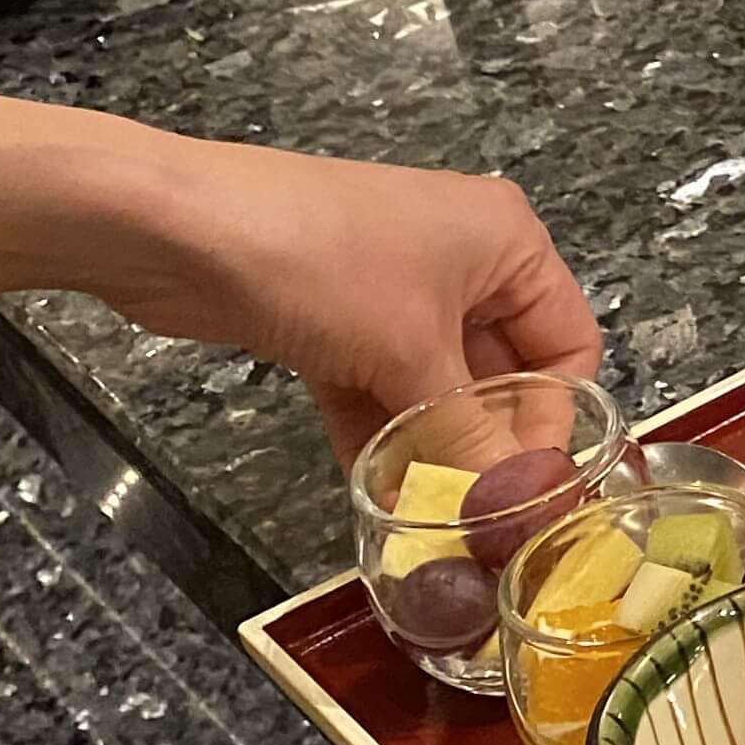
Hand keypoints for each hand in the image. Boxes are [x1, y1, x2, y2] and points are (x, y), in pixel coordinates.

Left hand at [0, 94, 599, 456]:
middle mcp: (464, 260)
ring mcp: (395, 289)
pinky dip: (379, 432)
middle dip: (487, 440)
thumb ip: (469, 434)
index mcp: (509, 243)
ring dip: (430, 447)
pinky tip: (373, 492)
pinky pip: (378, 384)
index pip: (567, 343)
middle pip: (502, 368)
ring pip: (435, 383)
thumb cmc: (324, 264)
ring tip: (425, 517)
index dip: (552, 417)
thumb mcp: (410, 351)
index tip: (527, 486)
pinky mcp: (334, 317)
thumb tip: (517, 504)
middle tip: (477, 514)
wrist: (178, 226)